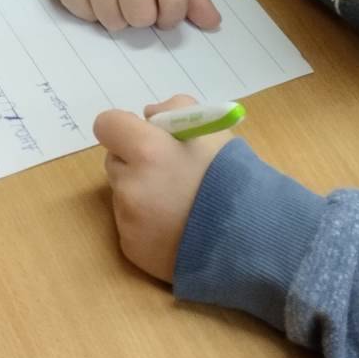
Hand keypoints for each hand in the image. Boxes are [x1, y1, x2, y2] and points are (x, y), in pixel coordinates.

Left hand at [94, 95, 235, 282]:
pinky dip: (146, 225)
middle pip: (115, 161)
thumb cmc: (232, 177)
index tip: (142, 136)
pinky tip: (176, 227)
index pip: (107, 125)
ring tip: (178, 204)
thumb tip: (148, 116)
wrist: (250, 239)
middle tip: (166, 171)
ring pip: (123, 194)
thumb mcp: (212, 129)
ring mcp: (129, 220)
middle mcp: (131, 185)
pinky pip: (130, 226)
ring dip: (141, 193)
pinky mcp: (132, 249)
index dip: (124, 128)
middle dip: (134, 162)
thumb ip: (175, 109)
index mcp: (147, 150)